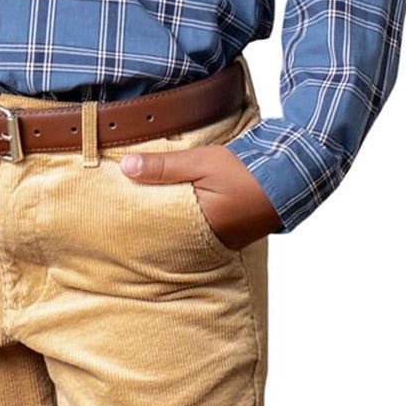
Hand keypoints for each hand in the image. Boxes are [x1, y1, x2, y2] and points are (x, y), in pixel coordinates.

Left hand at [120, 146, 281, 249]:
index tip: (114, 222)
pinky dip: (185, 229)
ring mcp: (220, 243)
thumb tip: (126, 168)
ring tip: (142, 224)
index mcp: (199, 226)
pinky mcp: (229, 239)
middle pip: (168, 239)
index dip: (136, 227)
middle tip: (120, 228)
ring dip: (167, 230)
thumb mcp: (202, 161)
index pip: (157, 230)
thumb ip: (164, 166)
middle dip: (148, 233)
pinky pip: (199, 237)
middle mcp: (208, 242)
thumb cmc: (247, 169)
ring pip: (183, 239)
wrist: (291, 176)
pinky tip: (174, 220)